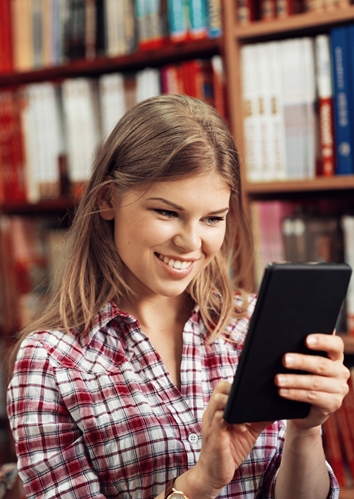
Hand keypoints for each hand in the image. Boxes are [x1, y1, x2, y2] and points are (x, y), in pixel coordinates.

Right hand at [191, 380, 271, 496]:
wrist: (214, 474)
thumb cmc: (229, 450)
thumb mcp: (247, 433)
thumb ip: (258, 420)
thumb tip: (274, 410)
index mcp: (219, 409)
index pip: (224, 386)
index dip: (237, 385)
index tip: (251, 394)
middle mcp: (212, 413)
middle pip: (220, 388)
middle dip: (236, 393)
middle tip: (249, 406)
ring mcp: (211, 423)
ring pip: (219, 400)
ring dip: (235, 406)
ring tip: (246, 420)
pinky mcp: (214, 436)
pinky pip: (220, 419)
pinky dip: (234, 421)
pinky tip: (243, 428)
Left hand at [274, 332, 349, 429]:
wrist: (308, 407)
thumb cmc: (304, 376)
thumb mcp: (305, 364)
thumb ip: (301, 352)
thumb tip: (282, 344)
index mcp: (335, 356)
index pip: (335, 345)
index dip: (323, 341)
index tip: (307, 340)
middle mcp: (340, 371)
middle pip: (322, 364)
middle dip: (301, 362)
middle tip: (285, 360)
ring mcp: (338, 388)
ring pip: (315, 382)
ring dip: (294, 380)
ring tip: (278, 379)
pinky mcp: (333, 403)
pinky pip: (312, 397)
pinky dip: (295, 394)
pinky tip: (282, 391)